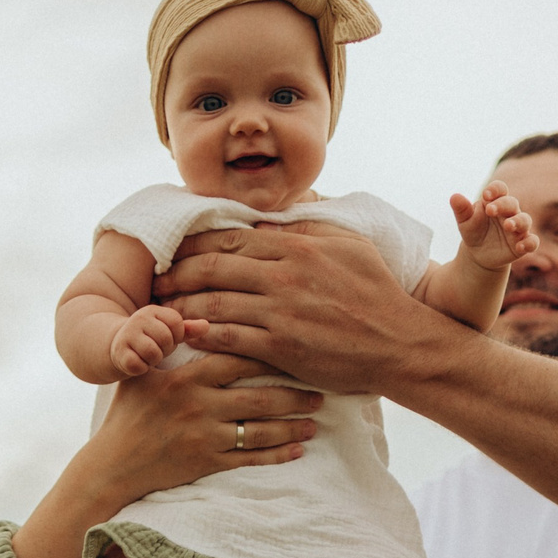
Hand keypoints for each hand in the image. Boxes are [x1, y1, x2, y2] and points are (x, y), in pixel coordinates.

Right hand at [87, 350, 319, 505]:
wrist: (114, 465)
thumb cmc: (129, 412)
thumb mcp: (141, 371)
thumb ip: (166, 341)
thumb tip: (194, 313)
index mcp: (186, 378)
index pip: (237, 358)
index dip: (270, 352)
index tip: (298, 348)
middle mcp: (199, 406)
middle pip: (258, 396)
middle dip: (294, 394)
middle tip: (321, 390)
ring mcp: (205, 437)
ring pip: (260, 430)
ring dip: (292, 426)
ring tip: (315, 421)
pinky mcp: (207, 464)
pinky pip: (250, 459)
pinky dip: (277, 455)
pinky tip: (298, 450)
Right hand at [109, 304, 204, 376]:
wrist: (117, 346)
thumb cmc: (150, 339)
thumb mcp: (169, 332)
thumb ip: (188, 329)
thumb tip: (206, 326)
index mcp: (153, 311)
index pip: (176, 323)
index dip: (176, 336)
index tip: (167, 340)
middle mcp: (138, 319)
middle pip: (166, 338)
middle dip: (165, 349)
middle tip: (157, 350)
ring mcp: (127, 336)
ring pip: (153, 352)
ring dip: (154, 360)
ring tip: (149, 357)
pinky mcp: (120, 354)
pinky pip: (139, 365)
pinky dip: (142, 369)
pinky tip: (139, 364)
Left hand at [155, 222, 454, 396]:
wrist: (400, 344)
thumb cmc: (377, 293)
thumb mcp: (349, 244)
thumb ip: (309, 225)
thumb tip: (278, 211)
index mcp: (297, 244)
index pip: (230, 235)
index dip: (195, 241)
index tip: (175, 248)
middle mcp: (283, 274)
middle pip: (213, 265)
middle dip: (178, 271)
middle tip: (156, 278)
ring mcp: (280, 311)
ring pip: (213, 300)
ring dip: (181, 302)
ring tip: (160, 307)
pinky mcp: (280, 346)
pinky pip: (227, 336)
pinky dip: (200, 333)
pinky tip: (183, 332)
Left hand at [450, 180, 537, 271]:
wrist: (479, 254)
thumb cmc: (474, 232)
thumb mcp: (465, 222)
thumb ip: (461, 209)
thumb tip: (454, 197)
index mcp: (496, 201)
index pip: (500, 189)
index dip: (495, 190)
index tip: (485, 195)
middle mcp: (510, 212)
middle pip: (512, 203)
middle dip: (503, 205)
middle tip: (490, 210)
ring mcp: (518, 228)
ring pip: (525, 220)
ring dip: (518, 221)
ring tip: (508, 226)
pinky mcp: (523, 243)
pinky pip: (532, 241)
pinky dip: (529, 243)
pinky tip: (521, 247)